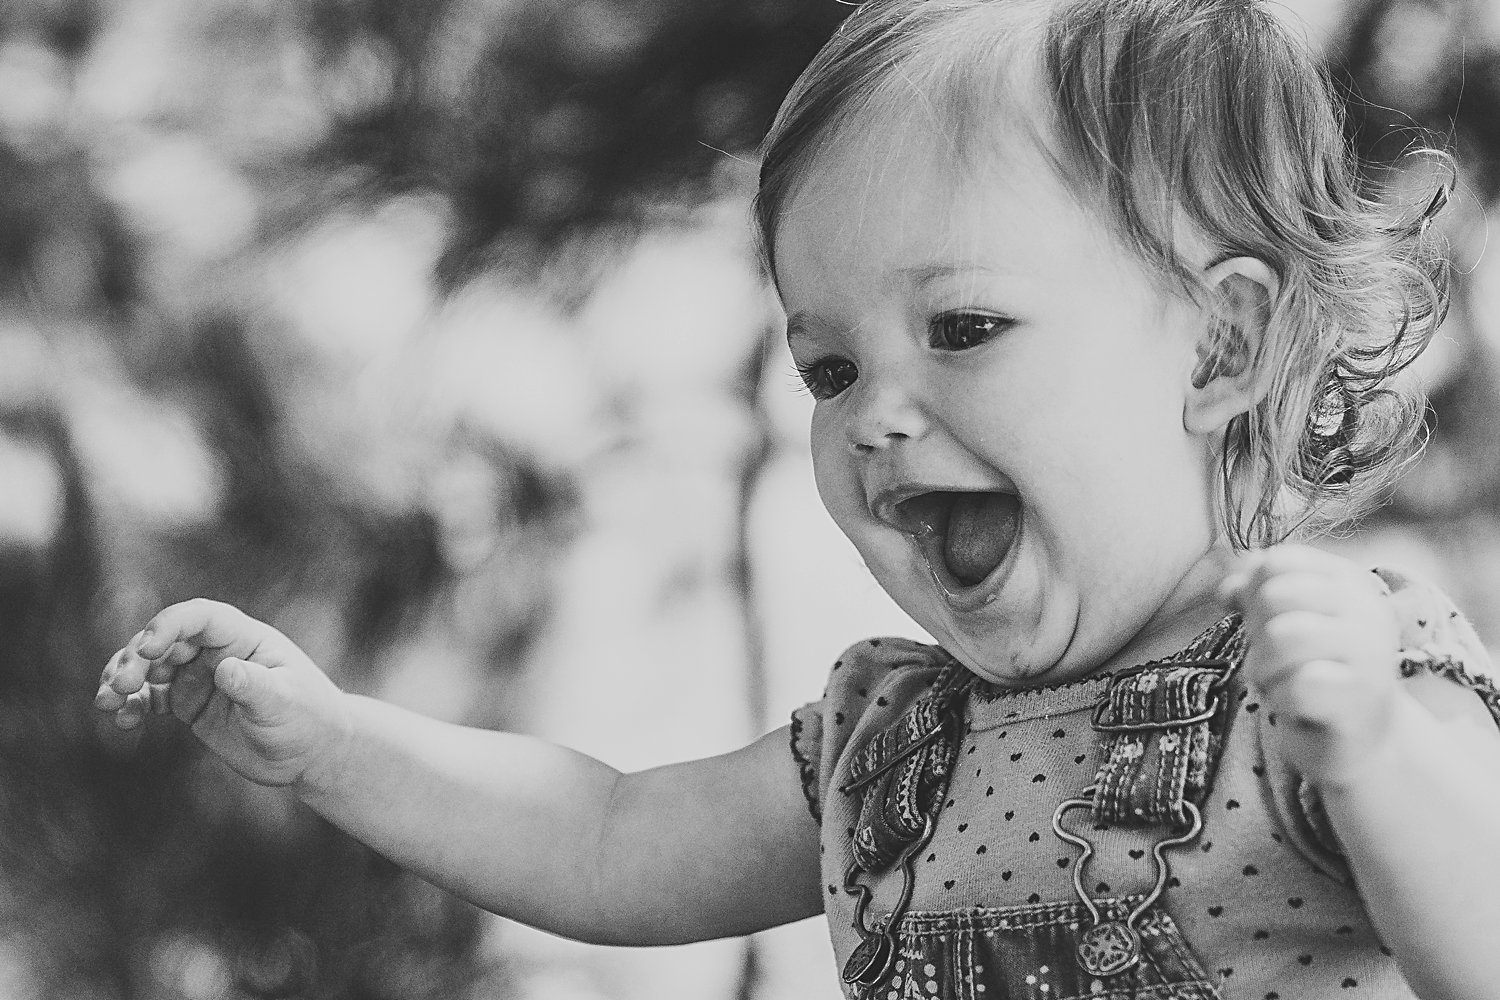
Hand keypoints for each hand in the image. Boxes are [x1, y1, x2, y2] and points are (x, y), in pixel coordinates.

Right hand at [94, 599, 350, 788]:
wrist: (313, 752)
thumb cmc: (309, 719)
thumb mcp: (285, 703)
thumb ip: (255, 686)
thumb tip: (225, 670)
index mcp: (244, 638)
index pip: (200, 617)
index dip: (169, 626)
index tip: (146, 649)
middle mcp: (218, 651)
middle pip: (166, 641)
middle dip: (136, 658)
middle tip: (120, 686)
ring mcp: (200, 677)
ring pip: (150, 668)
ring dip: (124, 679)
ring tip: (106, 703)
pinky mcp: (189, 704)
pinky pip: (152, 698)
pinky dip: (133, 705)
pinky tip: (123, 720)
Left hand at [1221, 544, 1402, 788]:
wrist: (1360, 740)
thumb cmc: (1316, 673)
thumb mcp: (1284, 624)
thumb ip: (1256, 596)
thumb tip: (1228, 589)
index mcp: (1348, 582)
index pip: (1277, 562)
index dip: (1253, 593)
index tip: (1266, 622)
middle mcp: (1367, 609)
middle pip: (1274, 596)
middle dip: (1255, 632)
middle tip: (1271, 658)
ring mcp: (1371, 653)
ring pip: (1283, 636)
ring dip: (1263, 667)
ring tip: (1278, 681)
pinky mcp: (1361, 698)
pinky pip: (1296, 686)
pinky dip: (1279, 699)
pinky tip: (1294, 707)